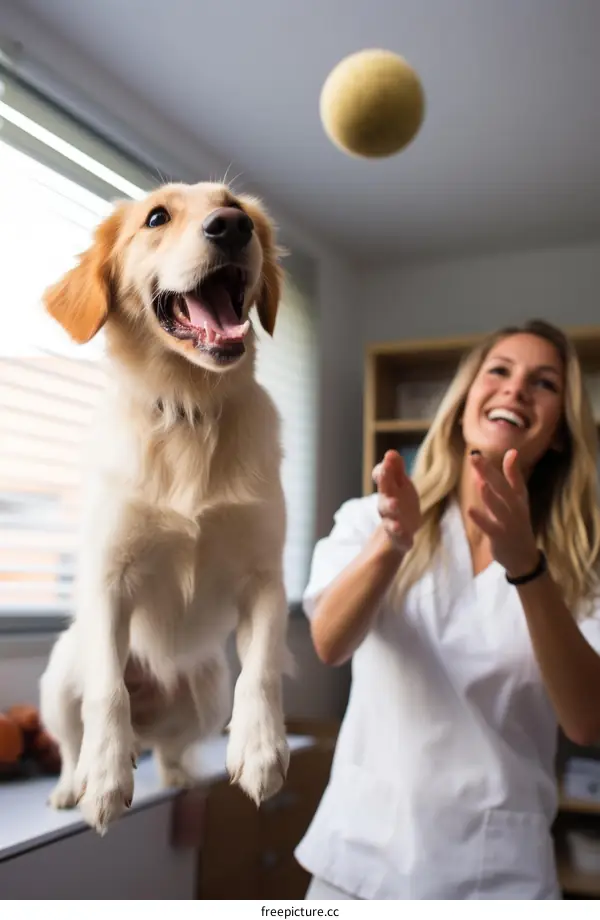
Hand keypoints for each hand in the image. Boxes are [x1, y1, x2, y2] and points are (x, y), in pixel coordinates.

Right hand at [372, 450, 421, 552]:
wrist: (401, 528)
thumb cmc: (400, 499)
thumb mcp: (400, 482)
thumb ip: (396, 468)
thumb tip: (390, 452)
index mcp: (388, 490)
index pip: (382, 478)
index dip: (382, 471)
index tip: (387, 461)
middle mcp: (387, 505)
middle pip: (384, 499)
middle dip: (385, 489)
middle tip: (383, 475)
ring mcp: (394, 522)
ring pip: (390, 521)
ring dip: (392, 518)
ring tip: (396, 517)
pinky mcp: (401, 537)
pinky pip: (401, 539)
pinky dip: (402, 538)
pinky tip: (407, 538)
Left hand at [467, 449, 538, 576]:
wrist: (523, 557)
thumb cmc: (517, 522)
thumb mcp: (518, 499)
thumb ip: (513, 476)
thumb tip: (510, 452)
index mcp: (519, 498)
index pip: (516, 480)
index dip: (511, 466)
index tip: (509, 451)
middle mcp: (516, 508)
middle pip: (503, 489)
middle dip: (489, 473)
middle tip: (475, 458)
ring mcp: (509, 523)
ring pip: (498, 508)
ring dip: (489, 495)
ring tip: (479, 481)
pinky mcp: (499, 537)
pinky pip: (489, 527)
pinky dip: (480, 519)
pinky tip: (470, 510)